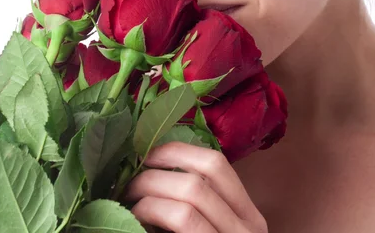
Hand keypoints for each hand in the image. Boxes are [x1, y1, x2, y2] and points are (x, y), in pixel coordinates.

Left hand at [123, 141, 267, 232]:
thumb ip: (192, 206)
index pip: (217, 164)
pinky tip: (134, 217)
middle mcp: (248, 228)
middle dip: (156, 172)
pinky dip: (152, 212)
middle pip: (202, 177)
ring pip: (190, 199)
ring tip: (126, 198)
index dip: (177, 150)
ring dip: (149, 193)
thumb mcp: (209, 230)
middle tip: (126, 179)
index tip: (144, 152)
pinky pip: (183, 221)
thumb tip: (147, 169)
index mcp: (248, 216)